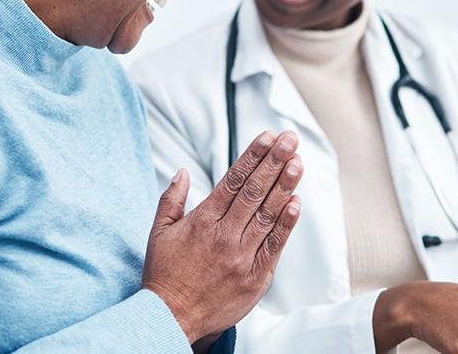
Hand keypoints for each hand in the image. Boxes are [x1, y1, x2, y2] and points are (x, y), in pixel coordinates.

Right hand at [143, 131, 303, 342]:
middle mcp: (224, 236)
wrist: (171, 319)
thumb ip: (172, 200)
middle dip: (274, 162)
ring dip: (285, 186)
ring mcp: (241, 257)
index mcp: (202, 221)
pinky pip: (274, 246)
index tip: (267, 138)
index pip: (233, 181)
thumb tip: (183, 172)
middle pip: (255, 192)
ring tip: (297, 163)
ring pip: (268, 215)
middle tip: (290, 140)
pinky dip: (286, 224)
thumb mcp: (159, 233)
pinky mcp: (255, 278)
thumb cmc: (165, 276)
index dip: (253, 156)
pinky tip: (296, 203)